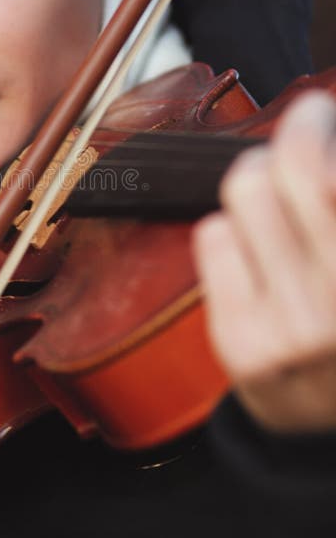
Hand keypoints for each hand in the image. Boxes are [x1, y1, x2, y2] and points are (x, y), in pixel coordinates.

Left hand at [193, 91, 335, 433]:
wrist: (328, 428)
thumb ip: (333, 203)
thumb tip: (319, 139)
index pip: (328, 179)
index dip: (319, 125)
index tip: (320, 109)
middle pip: (293, 169)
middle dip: (295, 131)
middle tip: (306, 123)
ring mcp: (290, 328)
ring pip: (246, 192)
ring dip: (261, 180)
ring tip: (278, 197)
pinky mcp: (239, 341)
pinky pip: (213, 236)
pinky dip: (231, 228)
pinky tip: (252, 249)